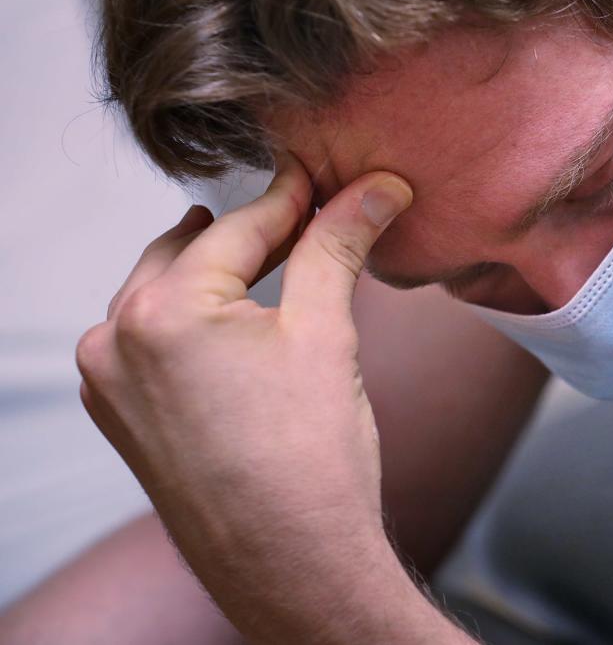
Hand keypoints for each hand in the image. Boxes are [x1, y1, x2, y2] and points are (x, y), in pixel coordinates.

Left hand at [74, 156, 423, 641]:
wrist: (290, 562)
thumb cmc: (307, 462)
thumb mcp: (326, 333)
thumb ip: (337, 246)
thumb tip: (375, 188)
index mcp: (160, 312)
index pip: (238, 227)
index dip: (293, 197)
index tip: (324, 177)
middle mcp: (116, 342)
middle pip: (193, 253)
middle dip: (254, 232)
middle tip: (310, 213)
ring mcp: (109, 384)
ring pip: (166, 293)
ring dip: (220, 272)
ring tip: (277, 259)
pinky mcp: (121, 417)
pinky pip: (152, 341)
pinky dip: (195, 319)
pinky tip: (238, 321)